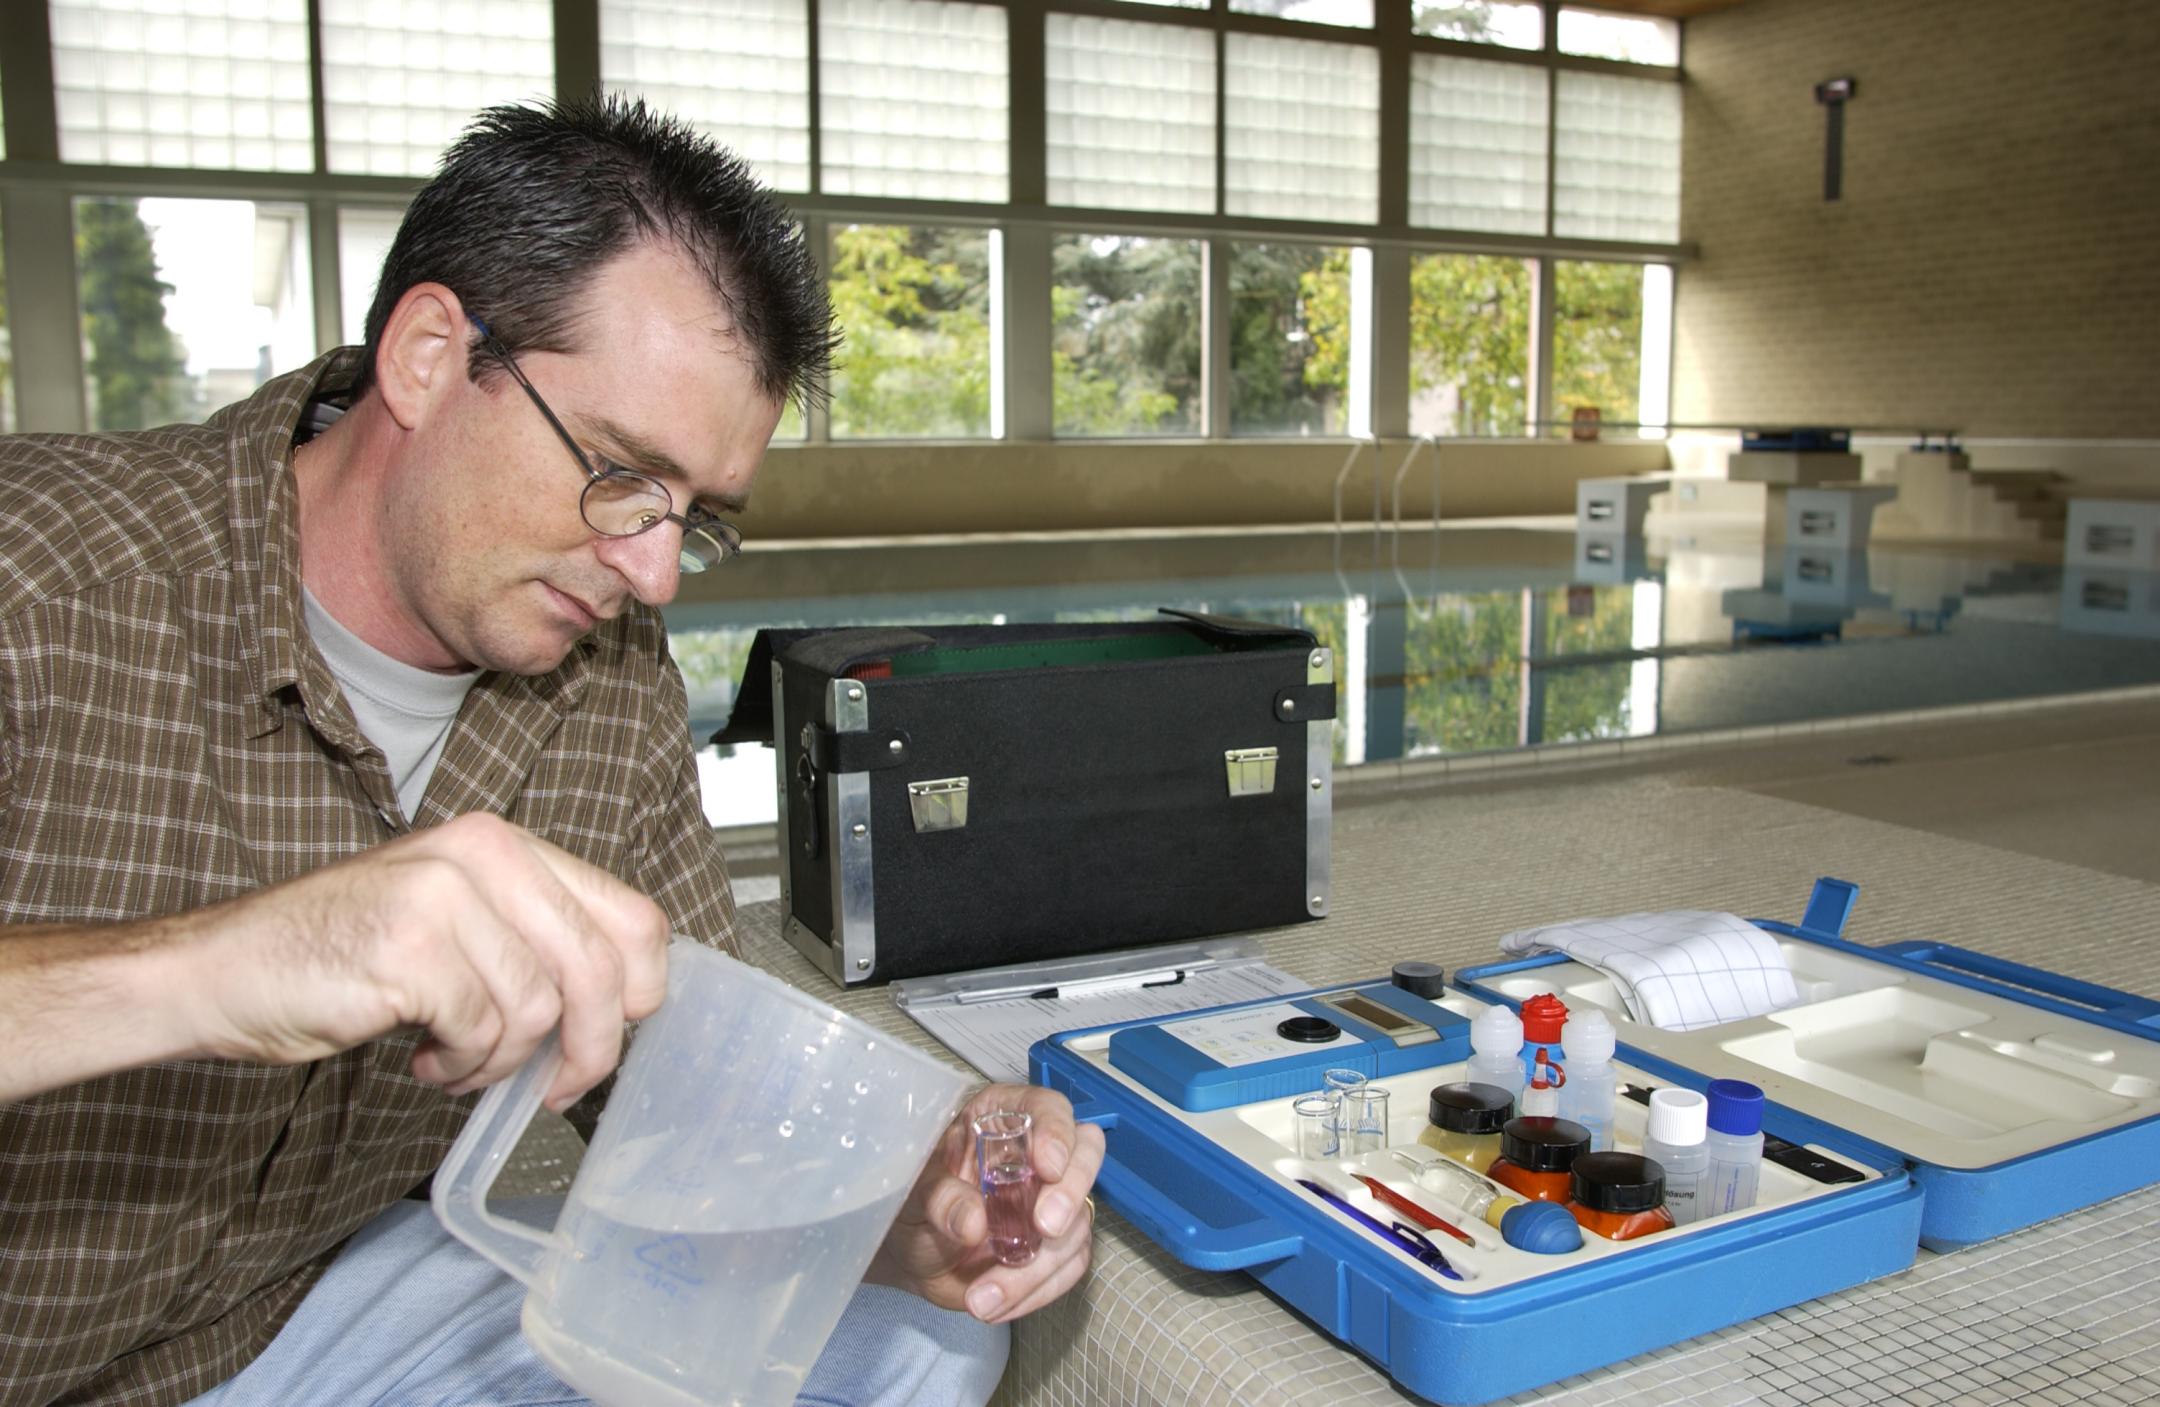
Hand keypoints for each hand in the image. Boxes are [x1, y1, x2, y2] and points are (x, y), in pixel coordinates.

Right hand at [180, 812, 670, 1107]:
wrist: (222, 970)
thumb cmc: (343, 956)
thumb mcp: (458, 923)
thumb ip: (535, 941)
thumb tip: (626, 1002)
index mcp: (506, 845)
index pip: (633, 916)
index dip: (638, 990)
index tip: (615, 1035)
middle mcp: (484, 853)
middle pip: (600, 968)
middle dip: (591, 1046)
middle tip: (555, 1087)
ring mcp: (445, 895)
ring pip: (537, 1010)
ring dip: (499, 1062)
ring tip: (450, 1057)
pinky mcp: (410, 947)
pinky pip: (481, 1033)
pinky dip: (459, 1067)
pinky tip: (422, 1059)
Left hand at [865, 1083, 1106, 1323]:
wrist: (911, 1256)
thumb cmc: (912, 1207)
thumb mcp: (913, 1196)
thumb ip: (941, 1199)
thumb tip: (973, 1222)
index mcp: (1001, 1121)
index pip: (1047, 1109)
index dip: (1056, 1133)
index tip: (1047, 1167)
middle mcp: (1035, 1155)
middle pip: (1085, 1155)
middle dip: (1070, 1193)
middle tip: (1045, 1228)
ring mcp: (1051, 1200)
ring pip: (1076, 1223)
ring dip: (1036, 1267)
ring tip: (983, 1297)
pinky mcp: (1056, 1245)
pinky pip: (1069, 1266)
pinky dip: (1038, 1290)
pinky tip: (997, 1303)